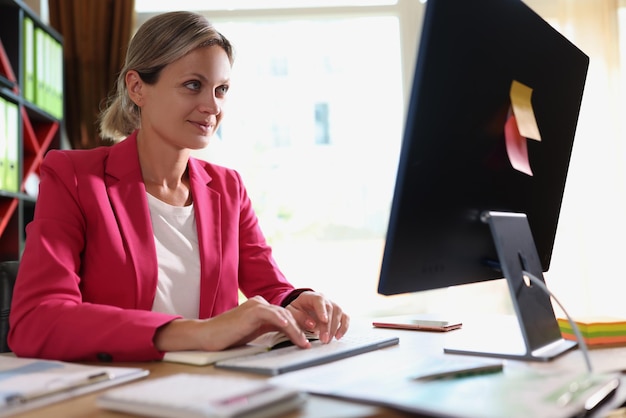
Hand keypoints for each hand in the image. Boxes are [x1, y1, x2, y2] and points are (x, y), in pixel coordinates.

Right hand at [154, 296, 310, 351]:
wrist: (208, 335)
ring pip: (284, 316)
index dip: (298, 328)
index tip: (308, 339)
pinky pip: (274, 316)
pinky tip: (292, 332)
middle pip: (287, 315)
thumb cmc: (228, 336)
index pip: (285, 316)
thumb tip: (287, 335)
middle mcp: (260, 303)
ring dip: (297, 331)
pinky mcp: (253, 311)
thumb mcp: (253, 331)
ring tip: (305, 343)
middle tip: (311, 342)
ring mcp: (257, 305)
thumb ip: (269, 329)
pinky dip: (285, 325)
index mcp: (261, 307)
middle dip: (301, 329)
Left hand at [285, 291, 349, 343]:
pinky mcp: (337, 313)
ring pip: (338, 312)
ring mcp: (332, 304)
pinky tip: (338, 336)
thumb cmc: (297, 309)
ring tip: (328, 340)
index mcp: (311, 296)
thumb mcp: (291, 311)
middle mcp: (324, 299)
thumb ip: (298, 316)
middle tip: (324, 339)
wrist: (301, 308)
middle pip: (330, 308)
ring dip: (335, 328)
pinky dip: (344, 327)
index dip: (322, 310)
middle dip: (328, 325)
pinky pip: (345, 318)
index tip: (324, 320)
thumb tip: (311, 324)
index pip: (319, 300)